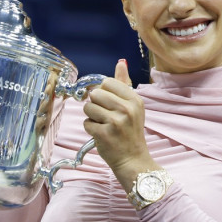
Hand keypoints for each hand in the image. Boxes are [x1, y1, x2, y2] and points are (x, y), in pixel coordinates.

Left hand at [83, 59, 158, 191]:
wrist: (133, 159)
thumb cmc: (130, 132)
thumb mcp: (133, 106)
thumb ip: (124, 83)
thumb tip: (120, 62)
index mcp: (135, 99)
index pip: (107, 82)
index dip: (103, 92)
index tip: (108, 103)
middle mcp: (127, 109)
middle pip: (95, 94)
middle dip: (95, 105)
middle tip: (106, 116)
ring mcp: (116, 122)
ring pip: (88, 107)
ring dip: (92, 117)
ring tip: (103, 125)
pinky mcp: (104, 134)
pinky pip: (86, 123)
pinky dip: (90, 129)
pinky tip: (101, 135)